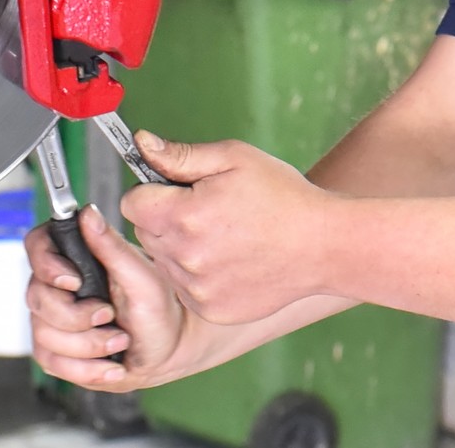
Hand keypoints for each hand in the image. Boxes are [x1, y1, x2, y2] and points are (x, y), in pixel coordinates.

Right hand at [25, 205, 187, 390]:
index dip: (47, 265)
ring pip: (43, 334)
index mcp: (77, 256)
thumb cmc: (159, 307)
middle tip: (109, 316)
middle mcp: (59, 286)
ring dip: (87, 346)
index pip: (37, 246)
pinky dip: (85, 369)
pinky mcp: (56, 351)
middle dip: (77, 316)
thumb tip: (88, 214)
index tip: (74, 282)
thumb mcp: (141, 275)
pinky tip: (110, 365)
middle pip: (37, 297)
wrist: (168, 349)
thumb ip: (112, 246)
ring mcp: (53, 319)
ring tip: (119, 341)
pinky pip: (52, 363)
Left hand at [122, 134, 335, 324]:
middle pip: (145, 232)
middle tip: (207, 210)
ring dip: (181, 247)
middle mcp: (184, 257)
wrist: (323, 245)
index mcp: (184, 215)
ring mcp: (197, 289)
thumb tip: (141, 143)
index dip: (151, 191)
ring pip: (164, 261)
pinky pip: (185, 288)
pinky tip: (231, 260)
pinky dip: (199, 274)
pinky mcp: (210, 310)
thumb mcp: (234, 158)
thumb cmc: (282, 194)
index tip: (177, 190)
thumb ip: (180, 155)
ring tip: (223, 235)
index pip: (131, 202)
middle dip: (166, 217)